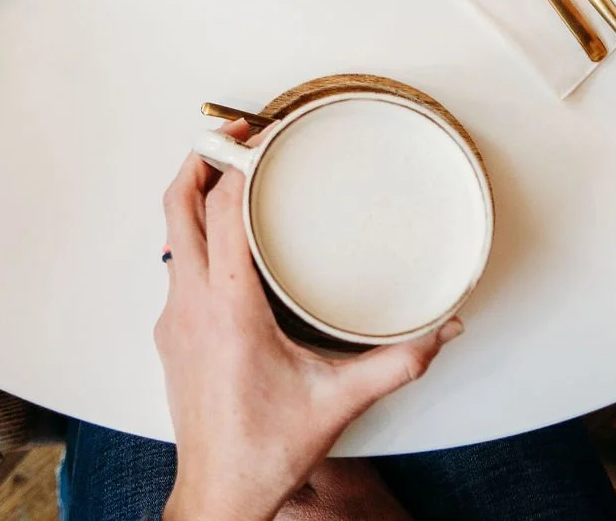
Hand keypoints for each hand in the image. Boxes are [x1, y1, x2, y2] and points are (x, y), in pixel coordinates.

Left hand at [157, 141, 459, 520]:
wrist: (219, 493)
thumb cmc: (264, 451)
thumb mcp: (340, 401)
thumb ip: (399, 362)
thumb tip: (443, 330)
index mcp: (228, 309)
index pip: (222, 211)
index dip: (239, 163)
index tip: (263, 137)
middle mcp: (191, 306)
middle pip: (177, 206)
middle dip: (200, 159)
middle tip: (233, 131)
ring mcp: (174, 320)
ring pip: (173, 236)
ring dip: (195, 197)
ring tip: (232, 174)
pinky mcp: (171, 335)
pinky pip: (179, 267)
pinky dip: (198, 238)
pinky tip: (231, 245)